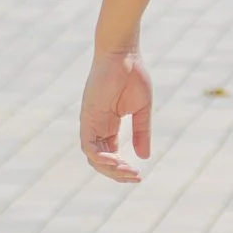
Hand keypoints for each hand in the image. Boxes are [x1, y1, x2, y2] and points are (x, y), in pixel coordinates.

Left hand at [80, 47, 153, 182]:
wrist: (124, 54)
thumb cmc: (133, 75)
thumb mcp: (142, 110)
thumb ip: (141, 132)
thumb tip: (144, 156)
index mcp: (109, 125)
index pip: (110, 155)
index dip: (122, 168)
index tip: (139, 175)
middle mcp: (97, 127)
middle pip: (101, 160)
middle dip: (117, 173)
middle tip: (135, 177)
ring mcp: (91, 123)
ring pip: (93, 156)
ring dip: (109, 169)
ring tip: (127, 172)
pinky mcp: (87, 117)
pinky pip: (89, 145)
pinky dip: (100, 157)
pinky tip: (116, 160)